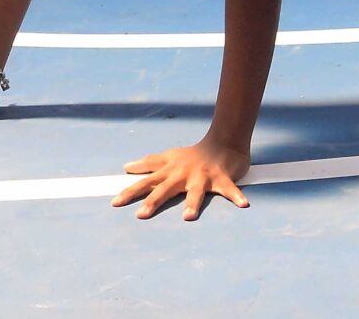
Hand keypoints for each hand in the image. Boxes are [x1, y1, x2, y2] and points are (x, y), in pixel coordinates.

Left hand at [114, 138, 250, 220]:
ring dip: (192, 203)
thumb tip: (126, 167)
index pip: (147, 182)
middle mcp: (184, 174)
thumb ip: (149, 163)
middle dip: (153, 201)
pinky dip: (237, 196)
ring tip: (188, 217)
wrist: (224, 141)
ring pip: (196, 191)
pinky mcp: (222, 178)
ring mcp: (203, 176)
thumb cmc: (194, 154)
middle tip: (141, 215)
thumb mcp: (169, 157)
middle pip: (165, 189)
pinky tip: (243, 204)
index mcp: (171, 171)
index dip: (131, 191)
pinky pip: (230, 189)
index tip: (115, 202)